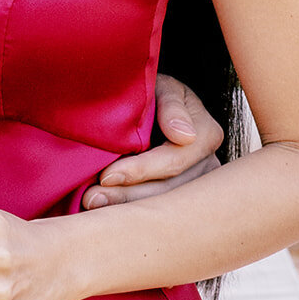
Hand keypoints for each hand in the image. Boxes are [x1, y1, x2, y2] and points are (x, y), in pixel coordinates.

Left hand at [81, 73, 223, 209]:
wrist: (154, 103)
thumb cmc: (155, 91)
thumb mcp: (163, 86)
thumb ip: (172, 106)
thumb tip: (184, 135)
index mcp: (206, 133)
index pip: (174, 161)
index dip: (140, 170)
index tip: (106, 175)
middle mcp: (208, 165)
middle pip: (168, 191)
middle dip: (127, 196)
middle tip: (90, 199)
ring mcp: (196, 186)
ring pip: (163, 207)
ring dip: (125, 208)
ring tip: (92, 206)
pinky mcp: (181, 199)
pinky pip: (157, 211)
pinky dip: (129, 212)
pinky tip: (104, 213)